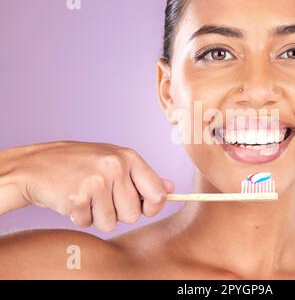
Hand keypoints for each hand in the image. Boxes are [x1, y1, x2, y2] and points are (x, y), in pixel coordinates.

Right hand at [3, 141, 172, 231]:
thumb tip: (171, 189)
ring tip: (86, 198)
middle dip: (118, 213)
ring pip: (112, 223)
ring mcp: (97, 180)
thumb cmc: (79, 164)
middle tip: (101, 197)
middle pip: (134, 214)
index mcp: (129, 157)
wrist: (36, 165)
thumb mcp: (114, 161)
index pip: (157, 194)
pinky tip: (73, 200)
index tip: (142, 207)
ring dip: (98, 217)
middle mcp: (116, 166)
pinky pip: (90, 224)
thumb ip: (143, 176)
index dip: (152, 207)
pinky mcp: (78, 196)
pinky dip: (81, 218)